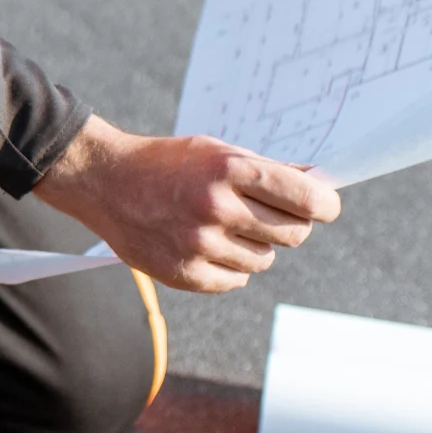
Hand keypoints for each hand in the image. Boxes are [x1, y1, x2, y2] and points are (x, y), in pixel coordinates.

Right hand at [34, 117, 340, 293]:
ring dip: (255, 245)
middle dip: (291, 224)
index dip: (326, 205)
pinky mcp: (184, 273)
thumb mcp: (218, 151)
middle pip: (294, 234)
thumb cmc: (168, 163)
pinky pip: (236, 280)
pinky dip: (230, 267)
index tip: (326, 206)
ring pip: (265, 260)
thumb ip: (268, 171)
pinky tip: (207, 245)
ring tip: (224, 226)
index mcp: (230, 170)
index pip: (308, 199)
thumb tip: (320, 186)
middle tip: (269, 214)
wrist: (105, 181)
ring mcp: (199, 244)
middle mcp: (216, 207)